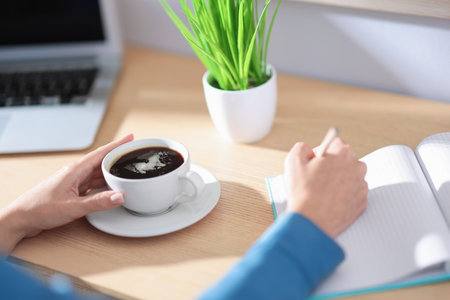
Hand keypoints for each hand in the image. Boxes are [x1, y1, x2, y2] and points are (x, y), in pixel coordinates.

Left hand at [0, 134, 133, 252]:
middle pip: (102, 161)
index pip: (102, 152)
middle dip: (119, 157)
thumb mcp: (73, 206)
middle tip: (135, 154)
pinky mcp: (72, 192)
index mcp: (76, 170)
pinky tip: (111, 187)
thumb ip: (98, 202)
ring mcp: (74, 182)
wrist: (21, 219)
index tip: (131, 138)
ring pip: (98, 173)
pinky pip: (93, 184)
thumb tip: (120, 196)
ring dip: (112, 171)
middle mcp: (76, 173)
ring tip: (128, 170)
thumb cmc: (40, 209)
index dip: (118, 145)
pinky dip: (104, 183)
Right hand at [284, 138, 367, 237]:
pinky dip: (344, 195)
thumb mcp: (293, 160)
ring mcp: (361, 186)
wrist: (311, 221)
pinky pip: (353, 193)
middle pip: (345, 159)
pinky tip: (329, 201)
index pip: (335, 142)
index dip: (322, 152)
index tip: (314, 162)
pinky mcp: (361, 202)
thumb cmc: (303, 192)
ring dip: (339, 180)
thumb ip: (302, 147)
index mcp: (342, 153)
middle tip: (316, 178)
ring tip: (323, 191)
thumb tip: (308, 149)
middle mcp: (357, 167)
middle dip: (332, 165)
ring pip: (350, 176)